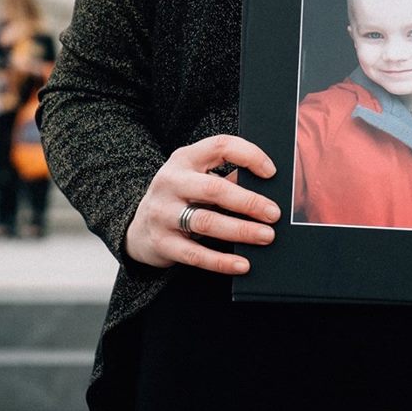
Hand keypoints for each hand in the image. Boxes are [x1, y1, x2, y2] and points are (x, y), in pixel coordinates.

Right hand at [125, 134, 279, 274]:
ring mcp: (162, 212)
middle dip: (249, 202)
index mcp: (185, 158)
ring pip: (206, 222)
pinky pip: (195, 254)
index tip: (271, 172)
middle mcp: (171, 181)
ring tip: (266, 236)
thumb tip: (268, 186)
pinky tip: (243, 264)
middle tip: (274, 213)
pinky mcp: (161, 243)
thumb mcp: (197, 177)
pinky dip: (221, 261)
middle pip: (215, 189)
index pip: (220, 146)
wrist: (137, 227)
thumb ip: (227, 177)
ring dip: (241, 230)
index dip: (249, 155)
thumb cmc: (181, 197)